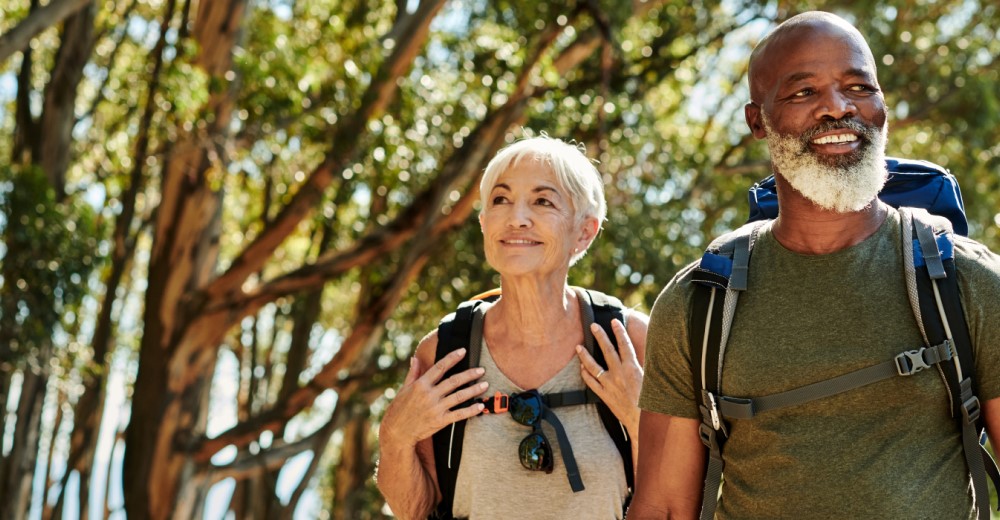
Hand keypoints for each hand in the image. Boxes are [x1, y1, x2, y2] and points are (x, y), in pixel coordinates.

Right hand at [380, 348, 487, 449]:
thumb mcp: (404, 389)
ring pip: (459, 396)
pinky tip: (480, 406)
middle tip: (481, 370)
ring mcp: (436, 408)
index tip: (463, 351)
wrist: (397, 431)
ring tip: (485, 384)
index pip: (440, 367)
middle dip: (469, 374)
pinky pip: (459, 414)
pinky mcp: (440, 421)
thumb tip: (416, 358)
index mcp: (421, 384)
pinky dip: (471, 410)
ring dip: (474, 390)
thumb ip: (413, 373)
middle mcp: (429, 395)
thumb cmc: (399, 409)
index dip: (452, 358)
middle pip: (453, 381)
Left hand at [576, 319, 642, 434]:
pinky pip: (591, 383)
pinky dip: (585, 375)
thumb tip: (642, 355)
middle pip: (607, 350)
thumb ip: (645, 366)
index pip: (625, 345)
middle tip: (592, 325)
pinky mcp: (604, 395)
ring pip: (593, 366)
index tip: (614, 321)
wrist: (642, 421)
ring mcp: (610, 384)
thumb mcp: (651, 380)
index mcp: (633, 368)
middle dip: (600, 336)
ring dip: (585, 355)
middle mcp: (619, 374)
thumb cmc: (651, 402)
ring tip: (578, 346)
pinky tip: (581, 368)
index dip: (619, 331)